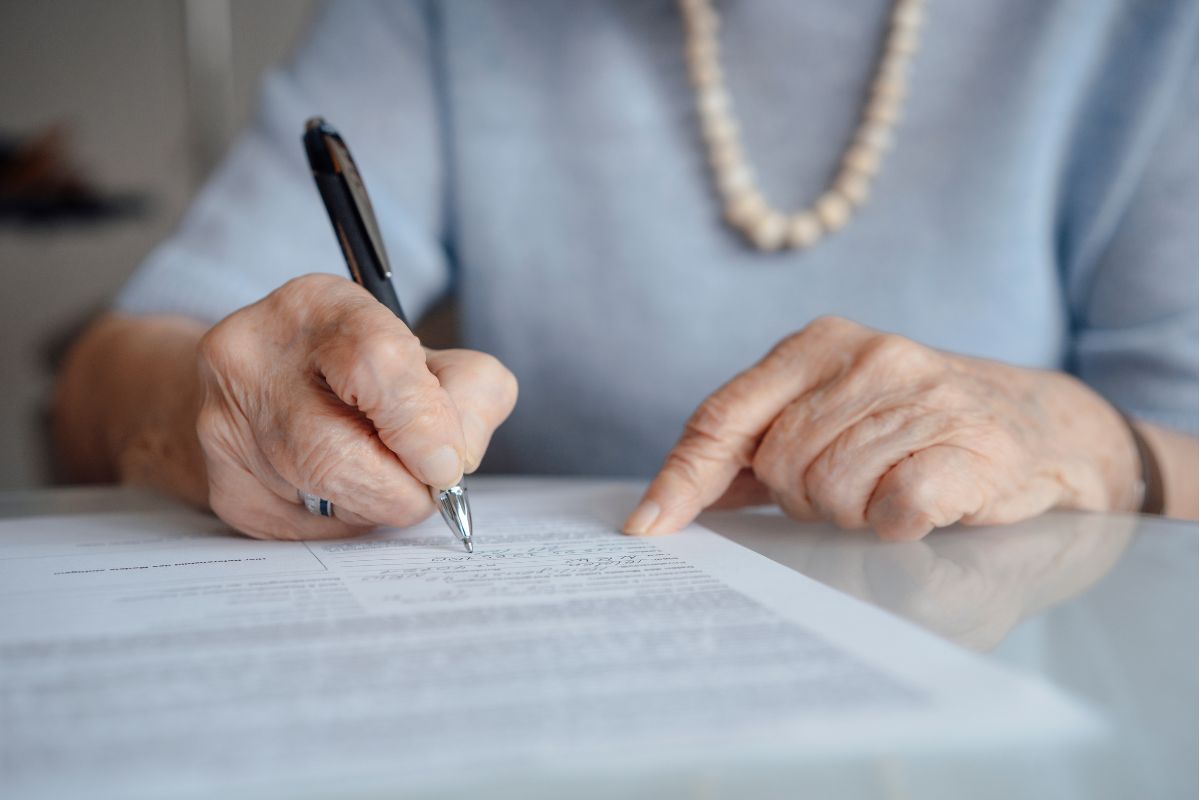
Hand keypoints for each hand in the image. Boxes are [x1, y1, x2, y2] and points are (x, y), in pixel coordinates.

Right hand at [196, 274, 516, 538]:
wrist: (262, 388)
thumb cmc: (361, 371)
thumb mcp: (426, 355)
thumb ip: (469, 394)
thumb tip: (457, 461)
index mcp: (317, 307)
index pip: (378, 363)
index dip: (425, 426)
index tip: (448, 462)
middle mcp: (254, 361)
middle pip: (338, 457)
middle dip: (403, 488)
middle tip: (427, 483)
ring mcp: (226, 429)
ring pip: (328, 504)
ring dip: (377, 505)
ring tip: (376, 471)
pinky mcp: (228, 488)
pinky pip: (310, 533)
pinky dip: (345, 521)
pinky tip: (338, 488)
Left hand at [625, 316, 1139, 540]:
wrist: (1040, 426)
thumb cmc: (913, 425)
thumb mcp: (828, 412)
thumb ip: (753, 446)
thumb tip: (668, 502)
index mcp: (818, 343)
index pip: (724, 415)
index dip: (682, 478)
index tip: (647, 526)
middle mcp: (869, 357)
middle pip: (776, 465)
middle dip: (802, 497)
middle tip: (848, 486)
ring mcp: (923, 398)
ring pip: (831, 494)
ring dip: (853, 512)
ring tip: (889, 487)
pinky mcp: (971, 448)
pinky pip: (893, 510)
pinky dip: (896, 525)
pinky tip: (918, 508)